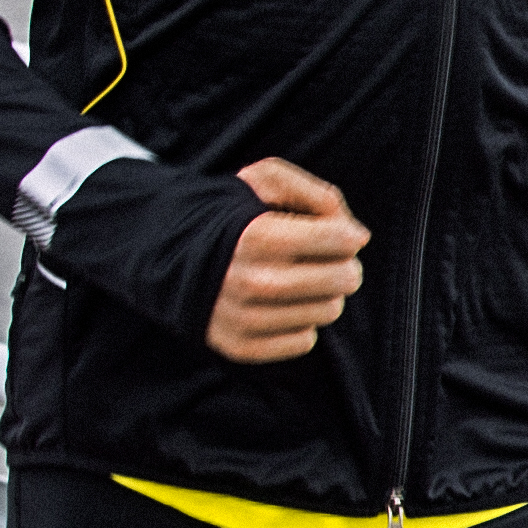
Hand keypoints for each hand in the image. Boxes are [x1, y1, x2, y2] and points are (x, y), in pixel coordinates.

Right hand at [205, 157, 365, 363]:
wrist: (169, 251)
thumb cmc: (230, 214)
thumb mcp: (265, 181)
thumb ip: (318, 194)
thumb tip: (358, 236)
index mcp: (257, 236)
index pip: (340, 241)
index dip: (347, 234)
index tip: (339, 233)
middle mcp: (250, 282)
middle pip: (343, 280)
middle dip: (345, 265)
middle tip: (330, 259)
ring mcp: (244, 318)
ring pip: (328, 312)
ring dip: (325, 295)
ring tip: (300, 278)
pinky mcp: (241, 347)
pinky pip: (304, 341)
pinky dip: (302, 323)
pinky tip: (281, 304)